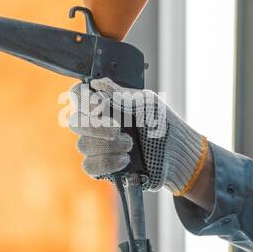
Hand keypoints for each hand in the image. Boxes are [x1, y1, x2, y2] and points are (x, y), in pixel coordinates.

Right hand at [64, 77, 208, 195]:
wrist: (177, 155)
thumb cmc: (164, 125)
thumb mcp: (146, 104)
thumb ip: (121, 95)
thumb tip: (97, 83)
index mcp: (105, 104)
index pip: (78, 96)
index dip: (81, 99)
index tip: (98, 104)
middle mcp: (97, 124)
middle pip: (75, 122)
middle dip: (96, 127)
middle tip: (118, 129)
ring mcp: (98, 146)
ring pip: (83, 145)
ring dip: (107, 146)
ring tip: (130, 145)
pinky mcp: (102, 167)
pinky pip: (89, 166)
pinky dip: (106, 162)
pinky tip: (125, 160)